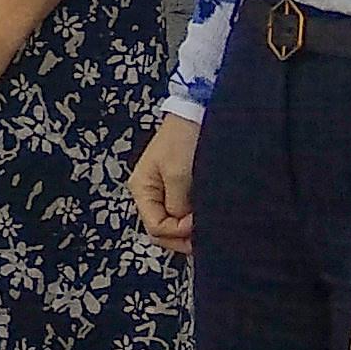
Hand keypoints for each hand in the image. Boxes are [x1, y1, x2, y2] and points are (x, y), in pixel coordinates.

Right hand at [130, 118, 200, 253]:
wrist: (197, 113)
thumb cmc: (183, 140)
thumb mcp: (178, 174)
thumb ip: (177, 205)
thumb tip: (182, 228)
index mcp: (141, 189)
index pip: (155, 227)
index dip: (177, 232)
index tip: (198, 223)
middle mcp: (149, 193)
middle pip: (160, 229)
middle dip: (181, 237)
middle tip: (206, 237)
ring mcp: (164, 191)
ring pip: (172, 223)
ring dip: (188, 230)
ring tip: (209, 228)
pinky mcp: (179, 187)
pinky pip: (181, 212)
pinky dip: (193, 219)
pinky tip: (207, 219)